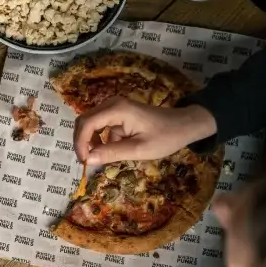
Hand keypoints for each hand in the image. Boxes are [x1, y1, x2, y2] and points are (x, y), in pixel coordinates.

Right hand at [73, 97, 216, 164]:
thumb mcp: (139, 149)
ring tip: (98, 157)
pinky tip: (109, 150)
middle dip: (82, 141)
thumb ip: (112, 153)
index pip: (87, 124)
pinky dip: (99, 139)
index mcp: (117, 110)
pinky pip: (100, 125)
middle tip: (87, 161)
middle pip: (84, 121)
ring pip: (90, 123)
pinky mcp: (117, 113)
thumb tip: (88, 160)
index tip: (84, 161)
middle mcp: (112, 104)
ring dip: (90, 141)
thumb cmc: (165, 137)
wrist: (185, 125)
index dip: (81, 143)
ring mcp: (114, 107)